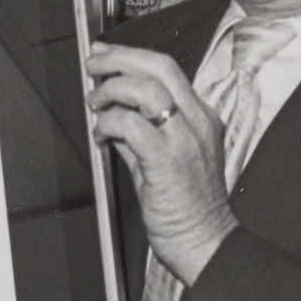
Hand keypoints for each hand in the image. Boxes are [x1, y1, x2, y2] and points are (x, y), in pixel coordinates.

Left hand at [87, 41, 236, 283]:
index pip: (167, 69)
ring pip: (146, 88)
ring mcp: (185, 139)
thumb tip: (112, 116)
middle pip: (160, 66)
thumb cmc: (189, 210)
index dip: (131, 57)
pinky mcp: (168, 160)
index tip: (106, 57)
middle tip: (94, 65)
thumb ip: (140, 135)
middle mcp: (197, 122)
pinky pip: (133, 125)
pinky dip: (110, 123)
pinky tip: (102, 135)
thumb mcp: (163, 161)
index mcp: (201, 118)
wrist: (205, 244)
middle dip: (119, 58)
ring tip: (95, 104)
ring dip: (111, 90)